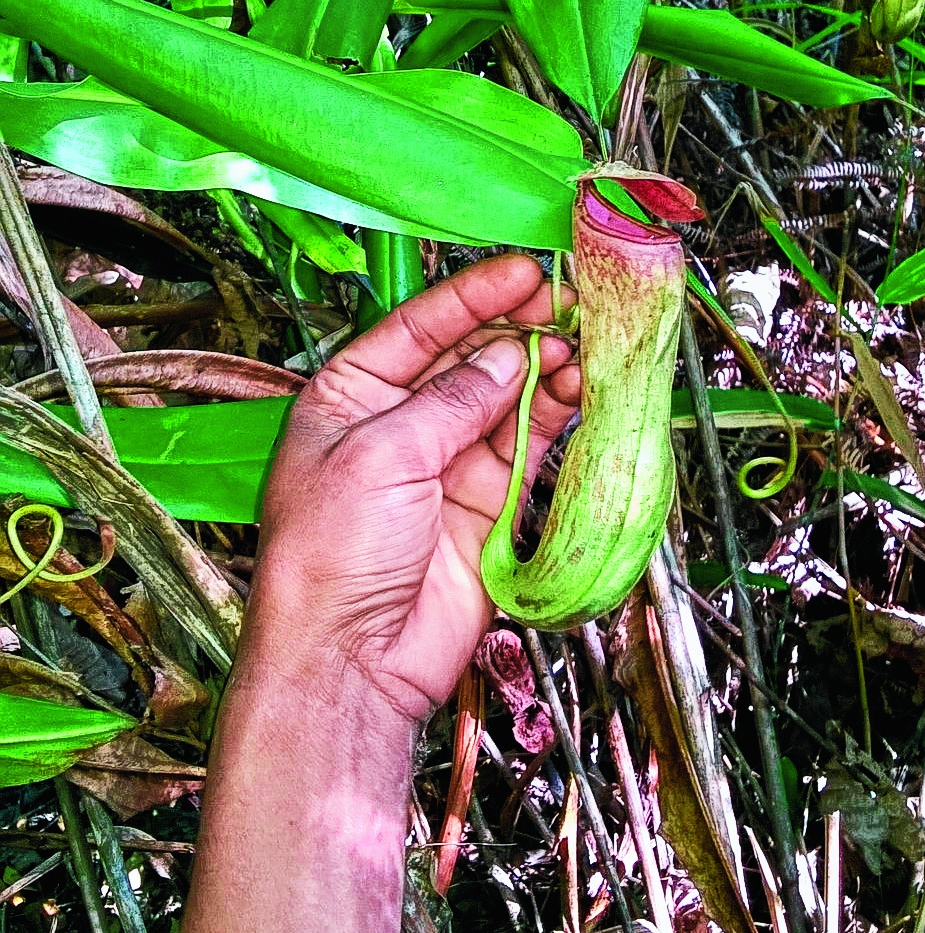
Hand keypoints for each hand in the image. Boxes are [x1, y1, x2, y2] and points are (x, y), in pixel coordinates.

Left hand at [252, 255, 578, 722]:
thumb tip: (510, 358)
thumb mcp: (381, 454)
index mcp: (350, 396)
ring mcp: (446, 465)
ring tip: (583, 347)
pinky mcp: (487, 506)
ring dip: (546, 371)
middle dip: (518, 330)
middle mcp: (399, 424)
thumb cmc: (332, 553)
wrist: (352, 659)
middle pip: (469, 358)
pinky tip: (583, 390)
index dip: (472, 297)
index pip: (418, 328)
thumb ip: (452, 400)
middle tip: (569, 304)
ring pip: (507, 399)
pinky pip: (529, 448)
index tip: (523, 272)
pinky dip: (558, 418)